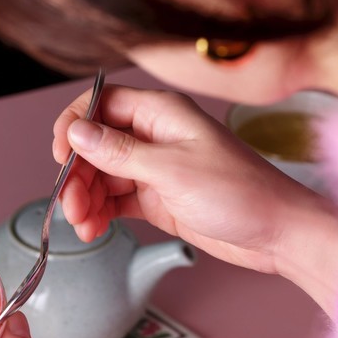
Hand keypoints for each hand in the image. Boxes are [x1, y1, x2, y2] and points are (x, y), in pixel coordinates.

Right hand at [54, 85, 337, 313]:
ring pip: (102, 176)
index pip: (101, 104)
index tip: (61, 155)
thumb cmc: (240, 193)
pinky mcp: (157, 198)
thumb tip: (78, 132)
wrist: (276, 233)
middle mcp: (155, 136)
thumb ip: (120, 152)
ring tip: (83, 224)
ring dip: (85, 199)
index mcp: (162, 113)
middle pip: (96, 144)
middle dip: (77, 174)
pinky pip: (116, 200)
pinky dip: (100, 214)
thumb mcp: (172, 170)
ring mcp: (155, 168)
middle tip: (71, 204)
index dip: (74, 126)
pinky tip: (93, 229)